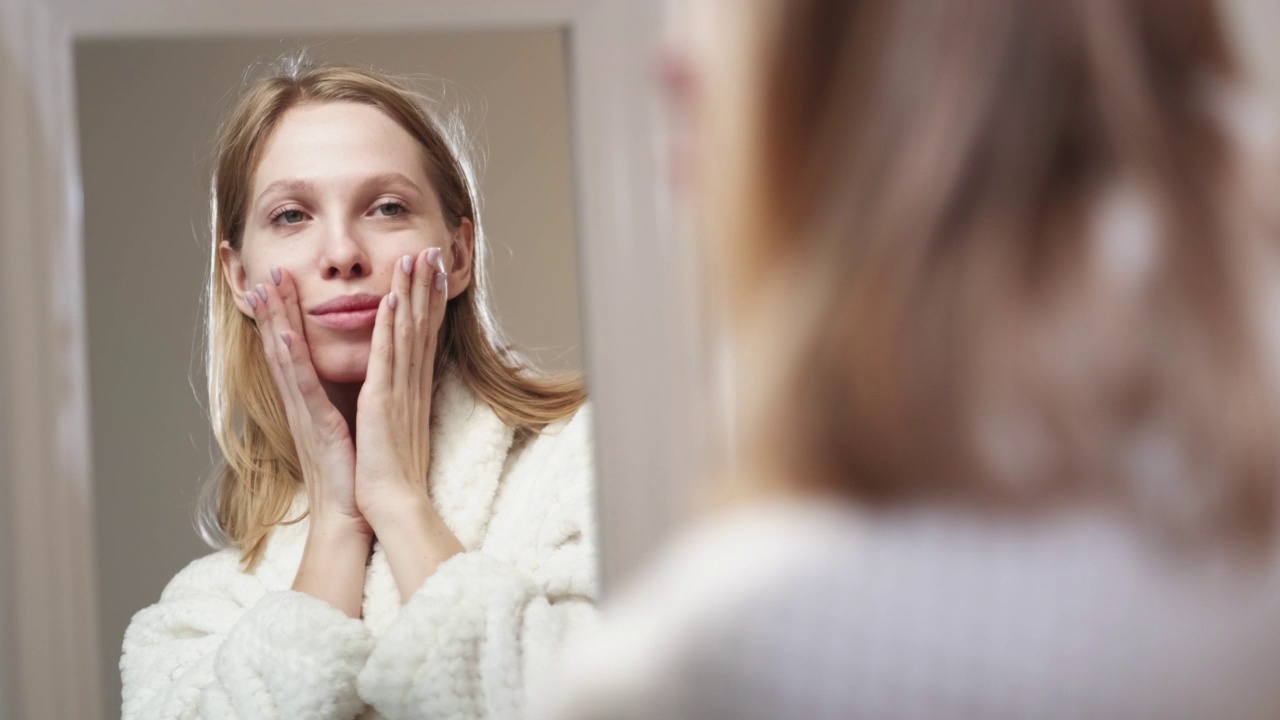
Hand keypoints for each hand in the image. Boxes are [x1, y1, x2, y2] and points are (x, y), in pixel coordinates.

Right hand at [248, 266, 368, 538]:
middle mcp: (304, 402)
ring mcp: (306, 412)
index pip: (296, 348)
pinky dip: (292, 357)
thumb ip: (346, 396)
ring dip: (277, 319)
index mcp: (313, 401)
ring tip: (267, 284)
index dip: (287, 314)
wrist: (355, 514)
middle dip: (276, 306)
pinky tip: (283, 332)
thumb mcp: (350, 423)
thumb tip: (357, 372)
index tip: (281, 280)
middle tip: (268, 268)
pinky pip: (303, 385)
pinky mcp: (317, 425)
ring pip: (286, 356)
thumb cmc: (356, 471)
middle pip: (284, 344)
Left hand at [354, 247, 448, 528]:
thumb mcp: (398, 428)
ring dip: (412, 293)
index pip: (425, 336)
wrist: (394, 504)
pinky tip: (392, 299)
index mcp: (413, 390)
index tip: (435, 273)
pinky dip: (390, 326)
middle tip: (433, 251)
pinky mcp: (382, 400)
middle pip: (423, 325)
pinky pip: (387, 356)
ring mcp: (399, 390)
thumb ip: (400, 402)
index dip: (430, 302)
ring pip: (408, 331)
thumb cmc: (392, 475)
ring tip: (417, 258)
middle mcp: (412, 384)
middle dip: (427, 286)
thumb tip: (404, 389)